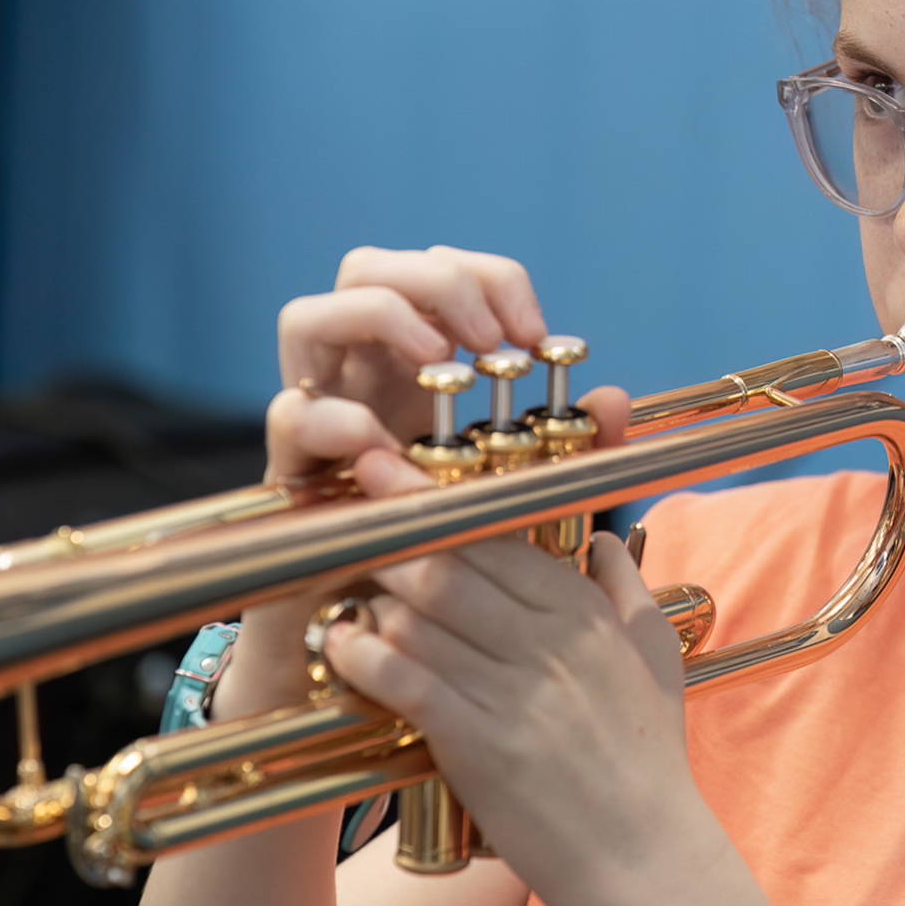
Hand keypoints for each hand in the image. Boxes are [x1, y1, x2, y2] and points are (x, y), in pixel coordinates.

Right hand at [214, 244, 629, 718]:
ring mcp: (318, 414)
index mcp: (416, 363)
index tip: (537, 333)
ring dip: (377, 316)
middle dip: (435, 281)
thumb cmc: (455, 550)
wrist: (383, 636)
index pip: (439, 270)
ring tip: (435, 355)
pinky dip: (334, 416)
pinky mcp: (291, 471)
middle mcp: (361, 375)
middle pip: (367, 269)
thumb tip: (615, 396)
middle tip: (489, 339)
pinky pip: (289, 418)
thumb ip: (575, 445)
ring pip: (307, 318)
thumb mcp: (526, 488)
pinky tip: (385, 439)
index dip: (490, 279)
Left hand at [324, 532, 707, 905]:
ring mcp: (515, 693)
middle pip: (453, 563)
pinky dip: (370, 655)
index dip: (440, 501)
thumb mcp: (658, 661)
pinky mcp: (482, 746)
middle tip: (350, 507)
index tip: (396, 474)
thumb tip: (606, 541)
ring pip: (425, 616)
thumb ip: (629, 593)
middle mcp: (551, 642)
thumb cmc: (651, 761)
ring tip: (338, 578)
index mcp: (587, 615)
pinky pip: (412, 682)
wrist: (648, 861)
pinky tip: (342, 642)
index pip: (501, 538)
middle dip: (393, 530)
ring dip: (373, 591)